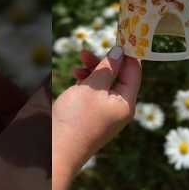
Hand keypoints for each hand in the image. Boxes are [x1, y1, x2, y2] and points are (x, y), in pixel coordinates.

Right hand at [52, 47, 141, 189]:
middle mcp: (118, 108)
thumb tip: (120, 52)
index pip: (134, 71)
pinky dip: (84, 83)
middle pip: (117, 76)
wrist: (55, 152)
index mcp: (126, 102)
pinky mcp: (89, 115)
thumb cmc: (76, 119)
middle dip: (102, 61)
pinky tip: (74, 77)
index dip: (127, 53)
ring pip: (102, 83)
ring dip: (91, 71)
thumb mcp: (93, 87)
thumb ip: (107, 68)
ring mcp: (104, 112)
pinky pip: (92, 93)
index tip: (117, 37)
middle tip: (85, 51)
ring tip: (77, 63)